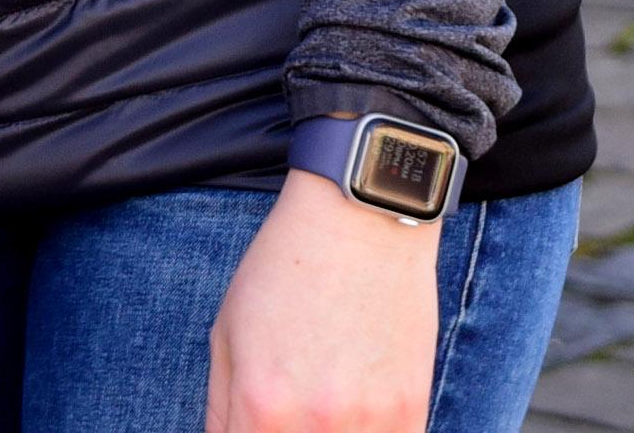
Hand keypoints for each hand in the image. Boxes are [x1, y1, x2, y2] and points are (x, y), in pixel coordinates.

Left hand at [208, 168, 440, 432]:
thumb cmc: (285, 270)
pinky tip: (356, 409)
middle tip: (287, 405)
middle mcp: (315, 423)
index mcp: (261, 405)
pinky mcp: (412, 411)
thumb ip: (222, 407)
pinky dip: (367, 432)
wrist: (359, 221)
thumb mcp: (227, 334)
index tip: (257, 422)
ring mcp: (370, 422)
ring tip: (322, 400)